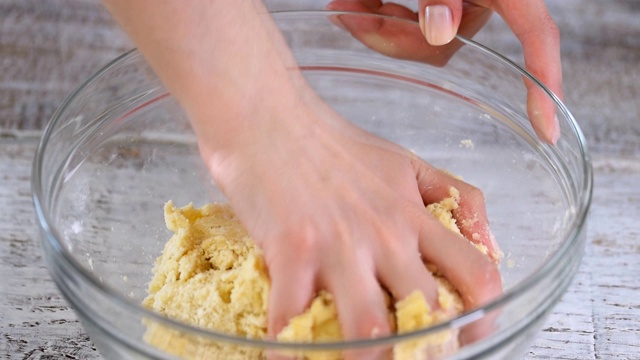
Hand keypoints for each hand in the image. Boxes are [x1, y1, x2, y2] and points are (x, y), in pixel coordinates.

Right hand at [204, 84, 501, 348]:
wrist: (269, 118)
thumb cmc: (334, 144)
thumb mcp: (407, 163)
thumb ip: (456, 198)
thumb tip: (491, 245)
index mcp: (415, 216)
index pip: (477, 274)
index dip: (483, 315)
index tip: (466, 332)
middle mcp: (386, 235)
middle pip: (429, 314)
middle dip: (426, 349)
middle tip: (408, 353)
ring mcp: (338, 245)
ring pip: (371, 329)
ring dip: (368, 358)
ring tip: (358, 359)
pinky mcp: (292, 251)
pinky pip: (293, 320)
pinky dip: (292, 350)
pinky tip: (291, 354)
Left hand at [327, 0, 561, 144]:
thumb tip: (442, 33)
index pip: (536, 36)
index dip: (543, 82)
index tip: (547, 128)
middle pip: (446, 46)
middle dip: (393, 38)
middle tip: (346, 14)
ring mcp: (455, 3)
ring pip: (418, 41)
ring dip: (376, 26)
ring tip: (341, 4)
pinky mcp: (431, 2)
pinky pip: (406, 24)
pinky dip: (377, 15)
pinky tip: (350, 2)